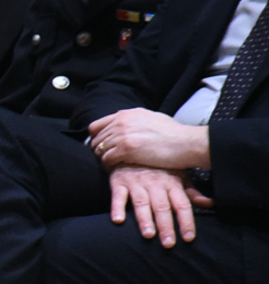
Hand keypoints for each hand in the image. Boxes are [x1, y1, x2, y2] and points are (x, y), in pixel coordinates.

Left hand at [87, 108, 210, 170]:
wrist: (187, 142)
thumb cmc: (175, 134)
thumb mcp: (152, 119)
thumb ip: (135, 121)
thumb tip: (126, 126)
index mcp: (127, 114)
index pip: (97, 126)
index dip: (97, 138)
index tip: (101, 146)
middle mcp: (121, 122)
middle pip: (96, 139)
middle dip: (100, 150)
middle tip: (107, 159)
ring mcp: (122, 134)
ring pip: (99, 150)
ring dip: (104, 159)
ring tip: (112, 165)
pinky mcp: (126, 148)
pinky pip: (106, 159)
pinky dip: (109, 166)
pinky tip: (116, 169)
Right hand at [108, 165, 209, 247]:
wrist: (131, 149)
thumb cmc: (157, 166)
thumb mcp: (178, 175)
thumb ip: (191, 192)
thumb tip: (209, 204)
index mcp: (172, 182)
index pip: (182, 205)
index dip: (186, 221)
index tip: (188, 238)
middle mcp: (155, 183)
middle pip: (162, 207)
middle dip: (166, 226)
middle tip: (168, 244)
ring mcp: (136, 183)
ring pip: (142, 203)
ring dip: (145, 219)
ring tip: (148, 235)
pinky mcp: (119, 182)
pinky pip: (118, 196)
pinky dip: (117, 208)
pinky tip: (118, 220)